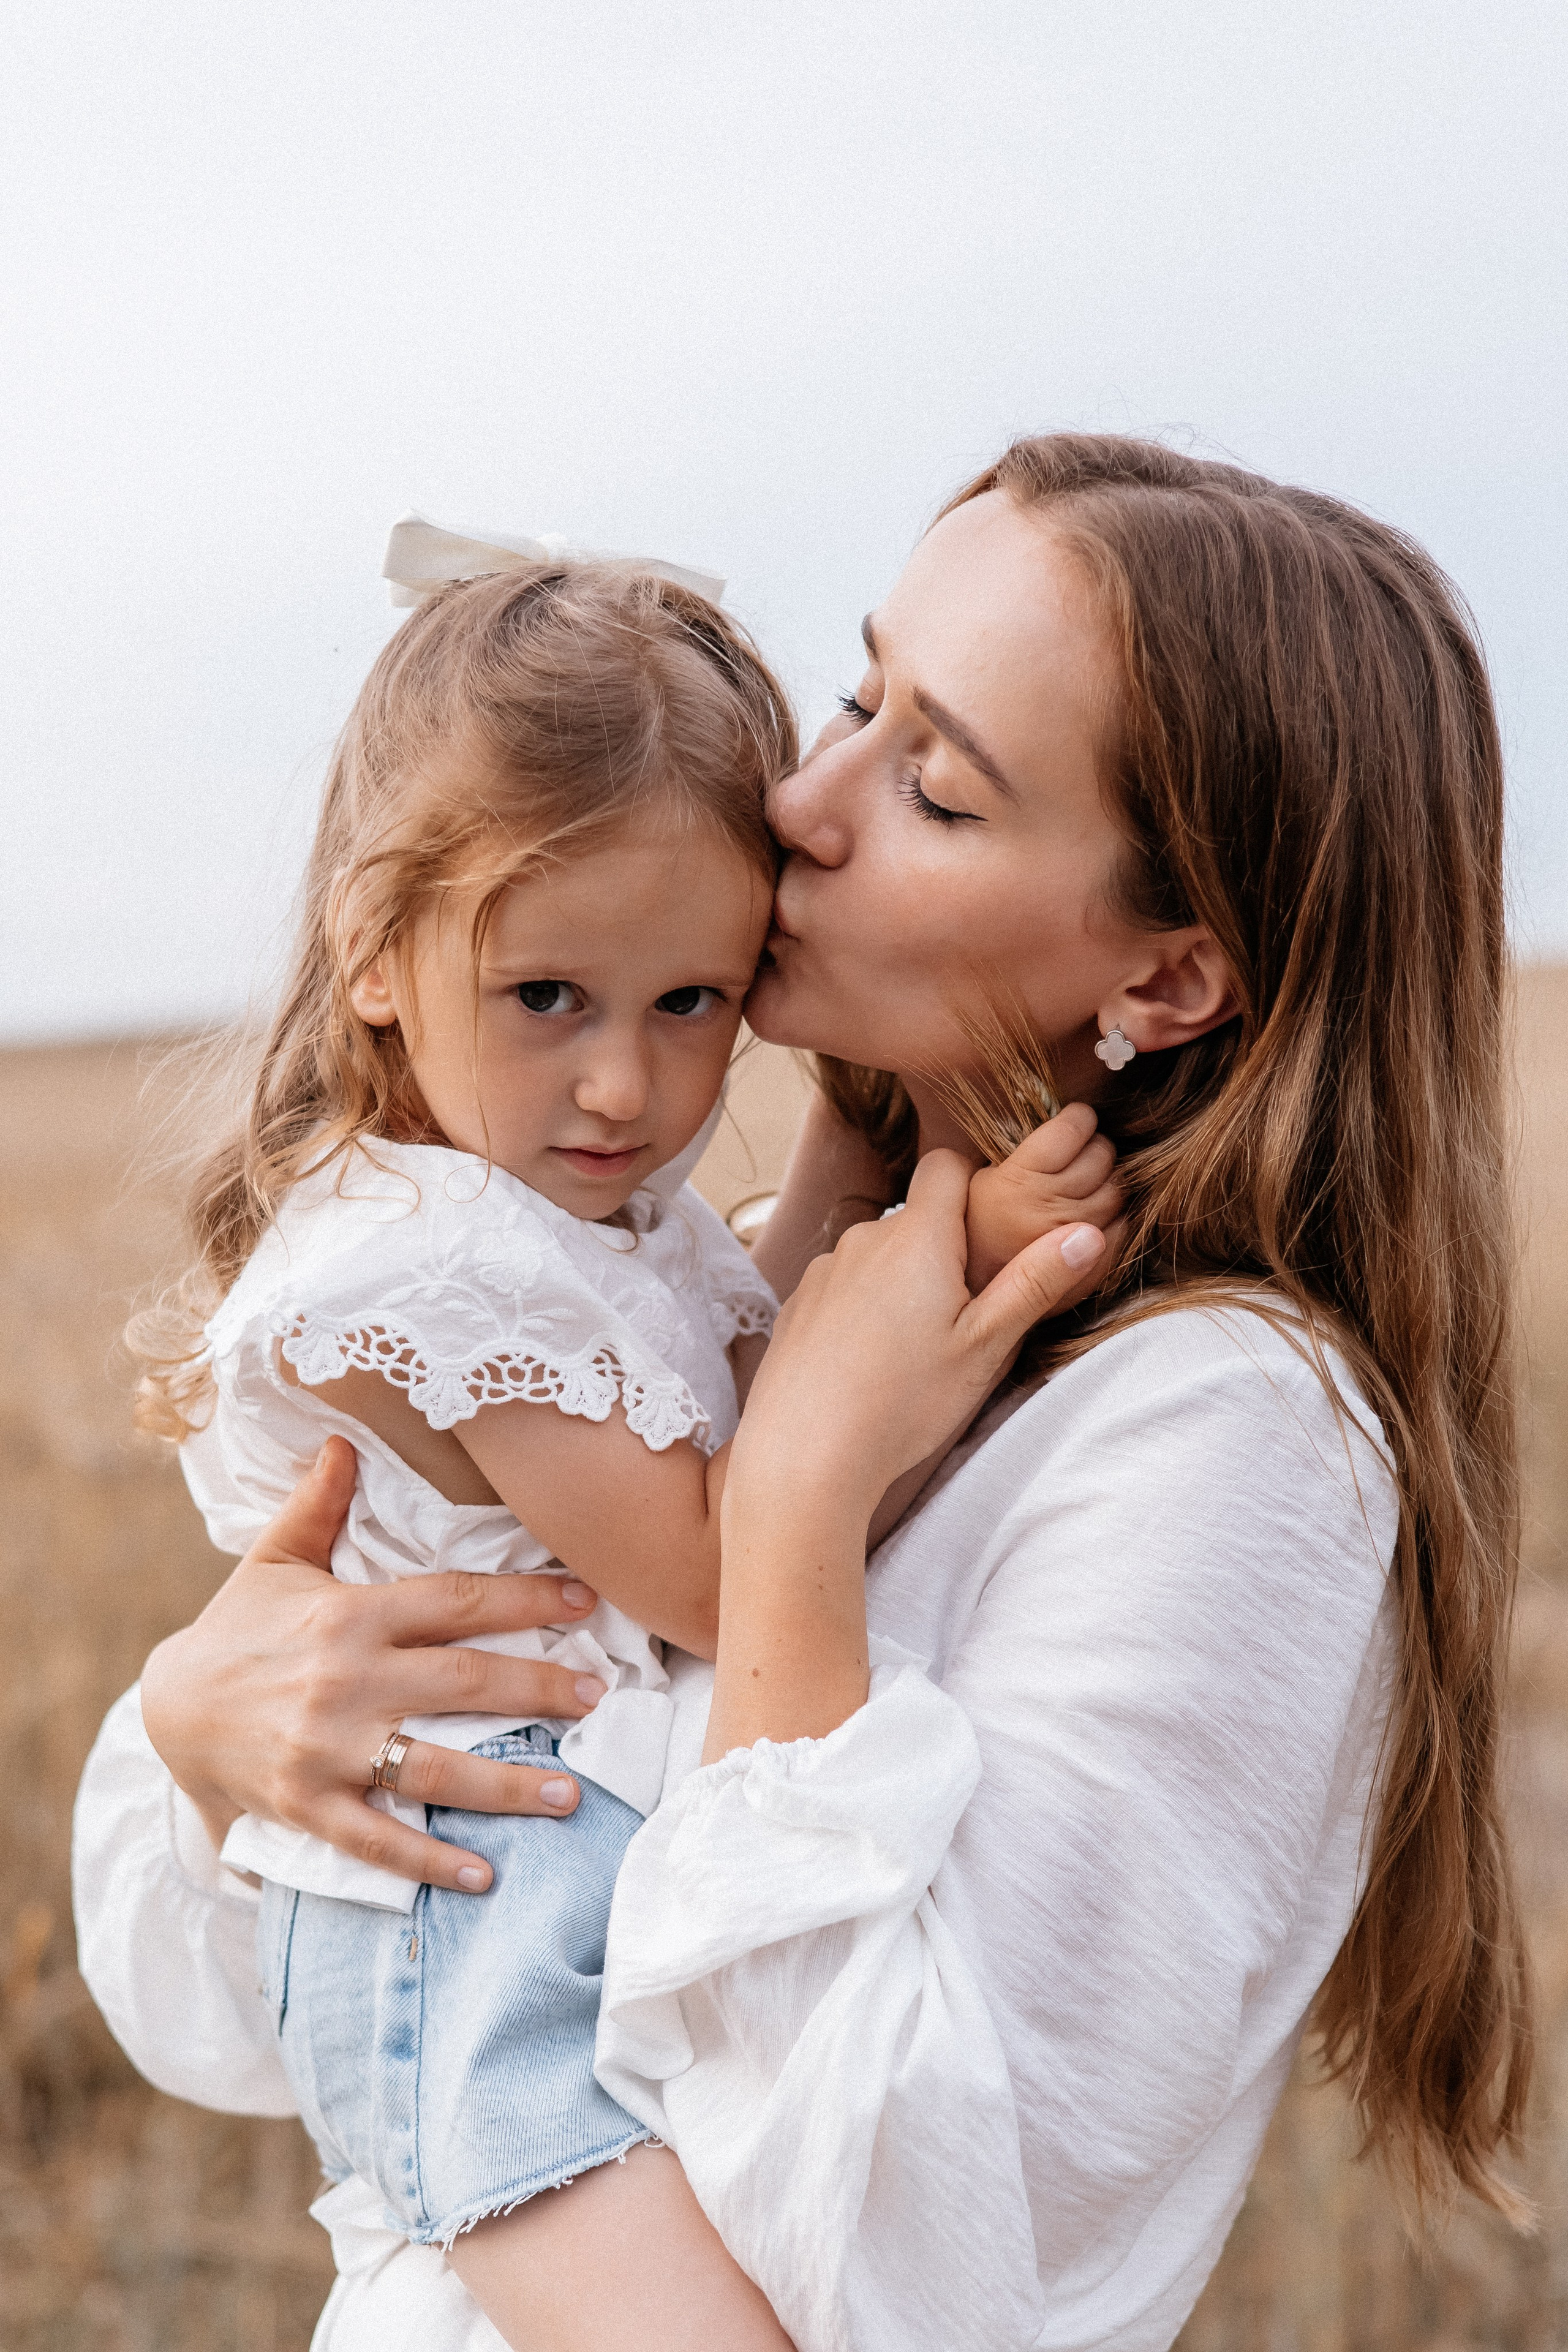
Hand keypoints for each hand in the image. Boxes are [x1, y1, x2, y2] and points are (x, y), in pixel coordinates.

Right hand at [140, 1438, 610, 1892]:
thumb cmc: (237, 1628)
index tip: (584, 1602)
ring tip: (568, 1795)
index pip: (453, 1599)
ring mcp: (325, 1748)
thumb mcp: (276, 1558)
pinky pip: (375, 1839)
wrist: (168, 1706)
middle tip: (597, 1698)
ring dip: (505, 1785)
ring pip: (431, 1766)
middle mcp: (345, 1680)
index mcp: (350, 1614)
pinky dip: (428, 1860)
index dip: (524, 1598)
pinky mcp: (305, 1805)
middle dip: (538, 1688)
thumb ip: (319, 1503)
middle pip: (462, 1680)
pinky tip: (483, 1875)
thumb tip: (344, 1440)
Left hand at [705, 1153, 1109, 1755]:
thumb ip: (1035, 1283)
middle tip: (965, 1315)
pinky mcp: (796, 1307)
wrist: (804, 1455)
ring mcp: (824, 1272)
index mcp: (918, 1238)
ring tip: (914, 1351)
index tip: (991, 1233)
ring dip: (901, 1284)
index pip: (946, 1167)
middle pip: (915, 1220)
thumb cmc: (903, 1404)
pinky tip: (869, 1366)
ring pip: (877, 1257)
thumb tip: (1087, 1233)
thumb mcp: (986, 1347)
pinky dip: (861, 1312)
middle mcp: (865, 1240)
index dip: (974, 1185)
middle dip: (943, 1251)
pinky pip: (842, 1289)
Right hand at [963, 1102, 1120, 1293]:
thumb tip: (1056, 1115)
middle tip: (1086, 1148)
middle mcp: (1048, 1208)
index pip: (1069, 1131)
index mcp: (1017, 1183)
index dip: (1079, 1118)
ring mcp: (1073, 1239)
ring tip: (1091, 1180)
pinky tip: (1097, 1212)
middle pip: (1099, 1157)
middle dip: (1097, 1145)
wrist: (972, 1296)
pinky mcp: (1091, 1267)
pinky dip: (1116, 1214)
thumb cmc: (972, 1230)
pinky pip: (1122, 1226)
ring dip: (1110, 1178)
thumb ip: (1015, 1153)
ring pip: (1117, 1190)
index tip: (1077, 1118)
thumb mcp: (979, 1182)